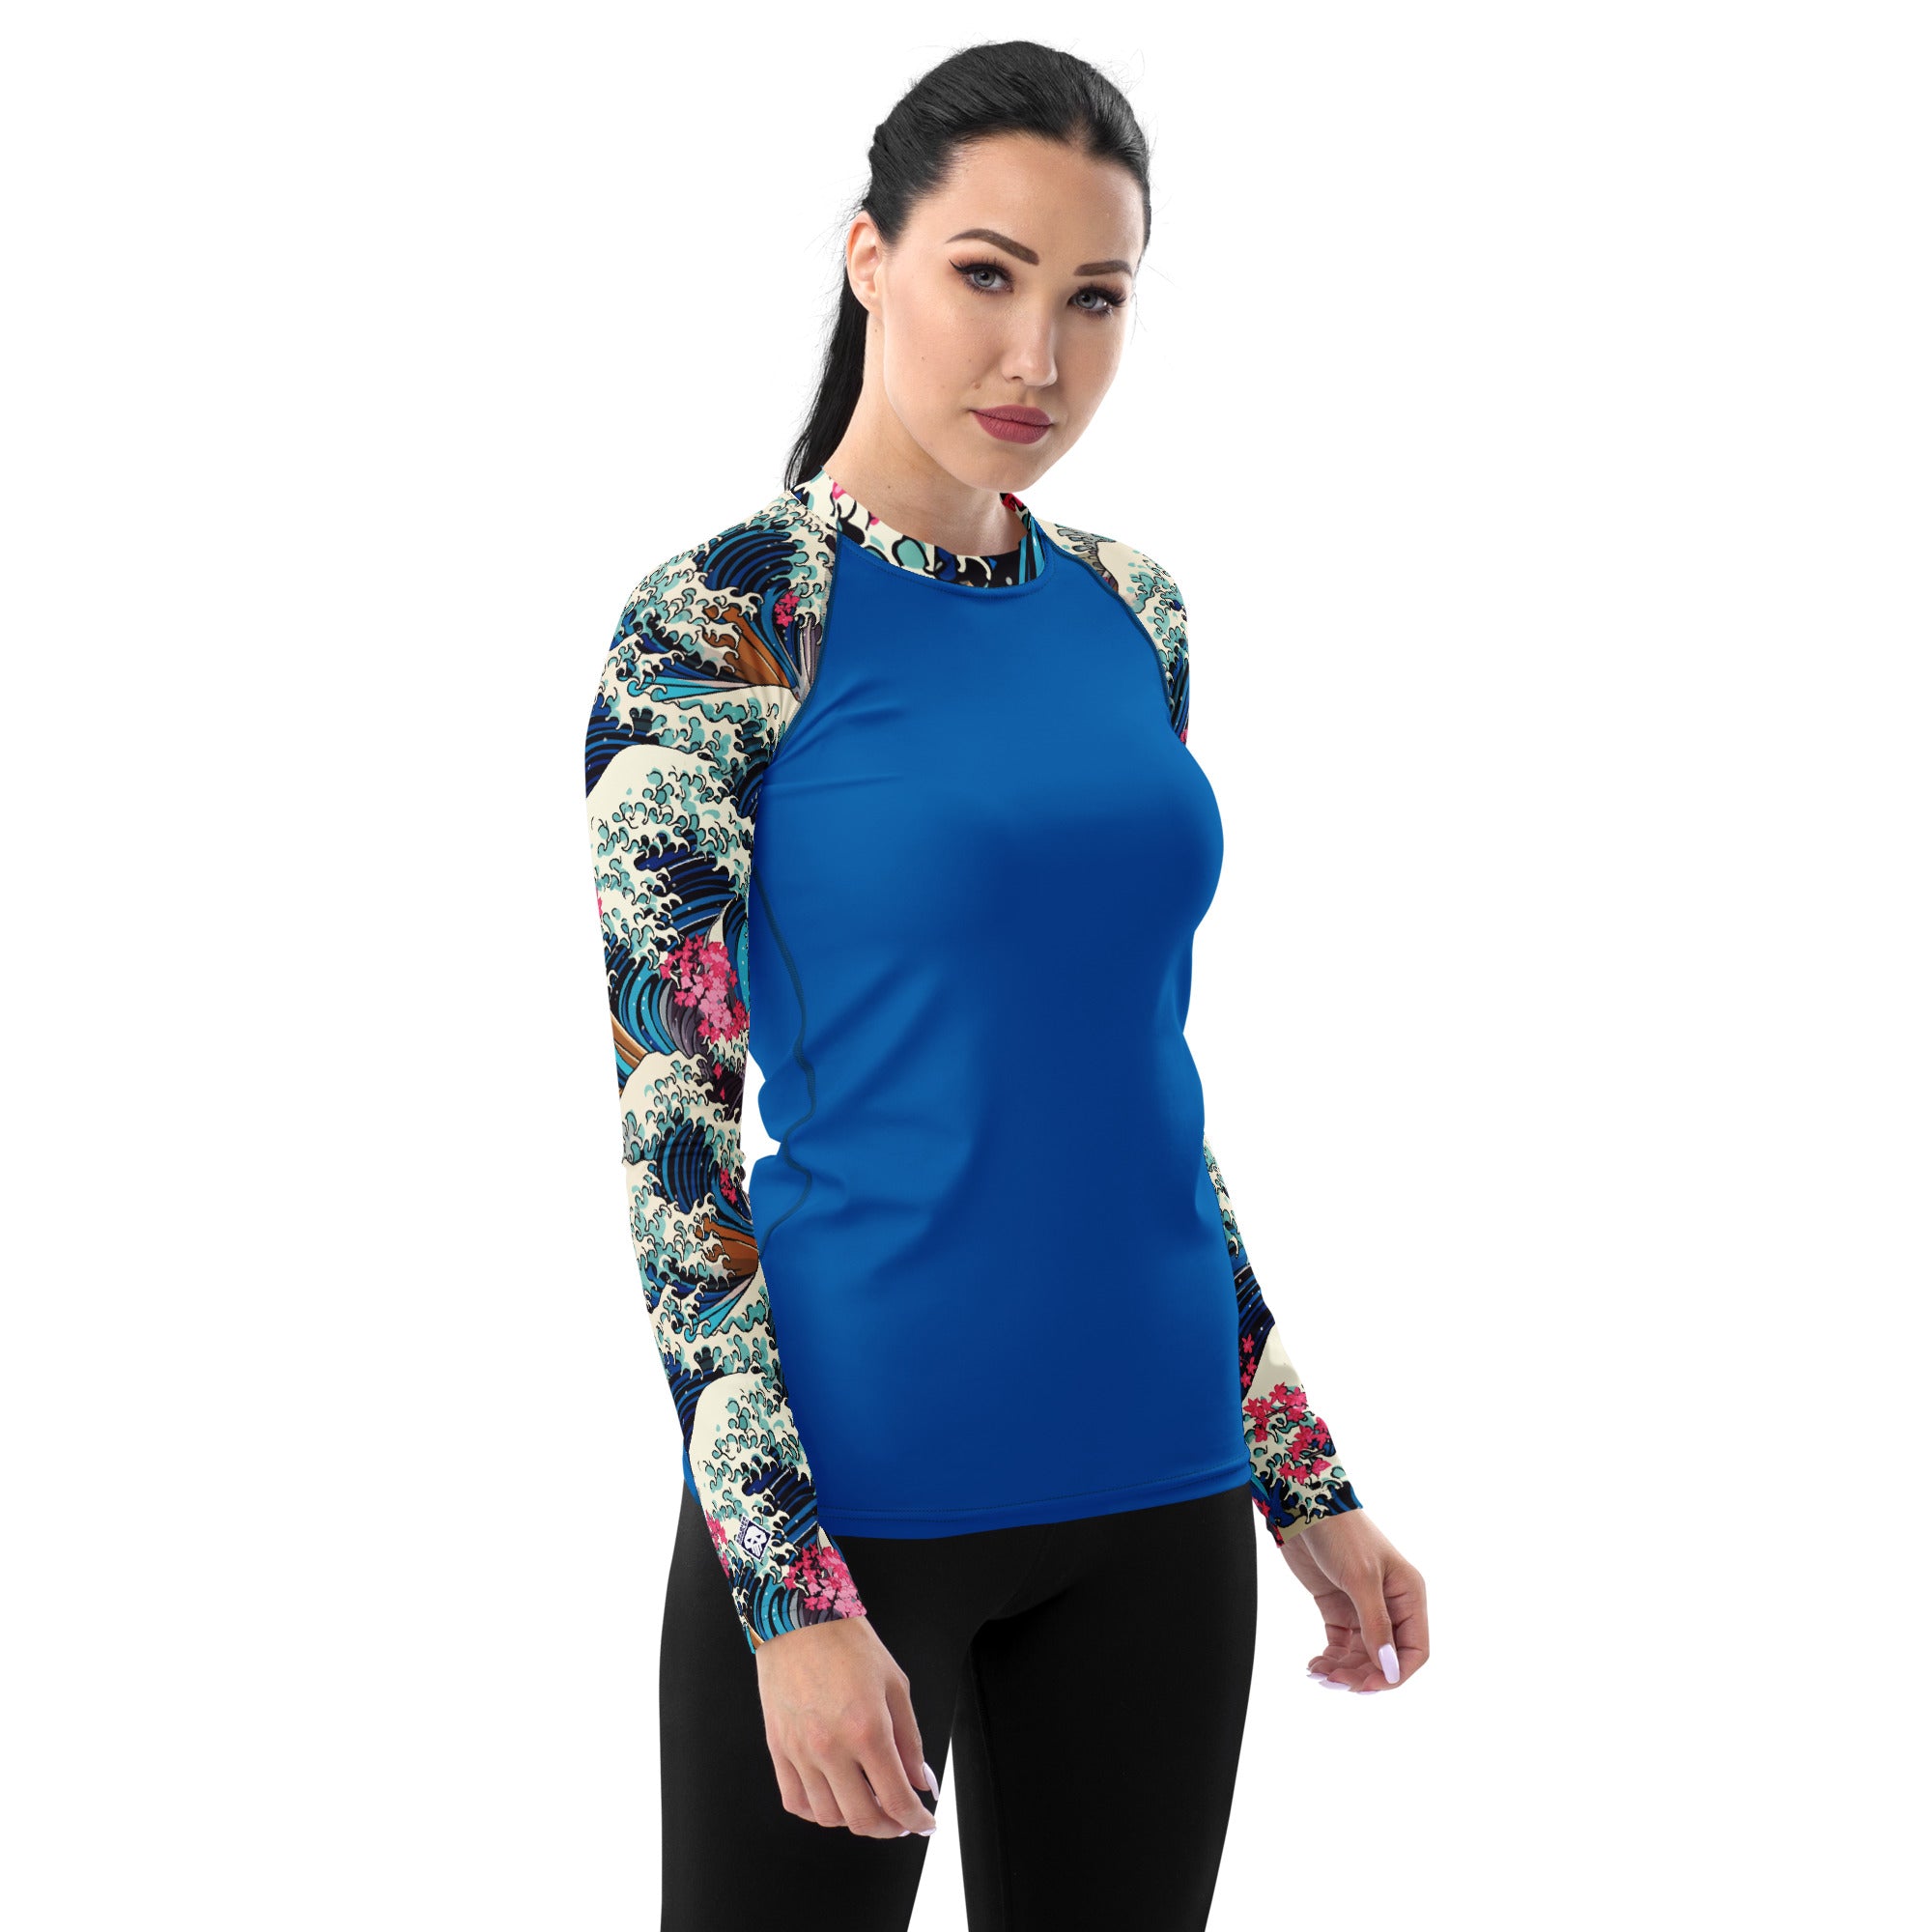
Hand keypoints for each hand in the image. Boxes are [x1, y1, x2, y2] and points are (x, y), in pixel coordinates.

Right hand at [756, 1613, 940, 1835]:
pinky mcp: (778, 1748)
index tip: (925, 1823)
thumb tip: (921, 1781)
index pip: (896, 1798)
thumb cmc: (848, 1643)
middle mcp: (831, 1748)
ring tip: (869, 1805)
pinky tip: (834, 1800)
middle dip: (889, 1828)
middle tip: (901, 1821)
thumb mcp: (895, 1684)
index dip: (916, 1819)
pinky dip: (817, 1812)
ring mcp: (800, 1752)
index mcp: (868, 1730)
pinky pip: (796, 1801)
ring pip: (828, 1817)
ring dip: (854, 1821)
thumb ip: (910, 1740)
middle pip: (862, 1818)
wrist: (798, 1616)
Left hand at [1277, 1510, 1427, 1693]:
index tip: (1367, 1685)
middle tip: (1334, 1681)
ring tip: (1319, 1674)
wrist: (1304, 1506)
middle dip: (1362, 1674)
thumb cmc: (1341, 1533)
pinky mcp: (1338, 1606)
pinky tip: (1315, 1664)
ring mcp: (1363, 1607)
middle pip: (1385, 1657)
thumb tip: (1389, 1669)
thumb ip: (1377, 1625)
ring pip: (1361, 1655)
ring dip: (1343, 1669)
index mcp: (1408, 1595)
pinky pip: (1341, 1644)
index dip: (1395, 1674)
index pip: (1414, 1650)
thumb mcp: (1362, 1578)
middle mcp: (1390, 1605)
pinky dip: (1330, 1658)